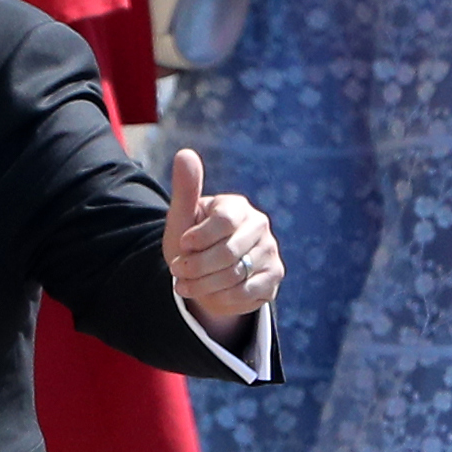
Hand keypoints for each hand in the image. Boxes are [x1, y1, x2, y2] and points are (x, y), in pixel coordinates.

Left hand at [164, 148, 280, 340]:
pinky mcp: (274, 276)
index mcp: (237, 206)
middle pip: (228, 253)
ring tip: (185, 284)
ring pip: (235, 275)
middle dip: (195, 267)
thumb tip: (185, 153)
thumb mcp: (182, 219)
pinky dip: (222, 298)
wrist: (205, 275)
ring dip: (203, 285)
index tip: (183, 244)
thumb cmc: (191, 242)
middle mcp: (259, 225)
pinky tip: (209, 295)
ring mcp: (270, 251)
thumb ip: (185, 189)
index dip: (199, 238)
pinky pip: (247, 293)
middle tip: (177, 271)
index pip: (224, 221)